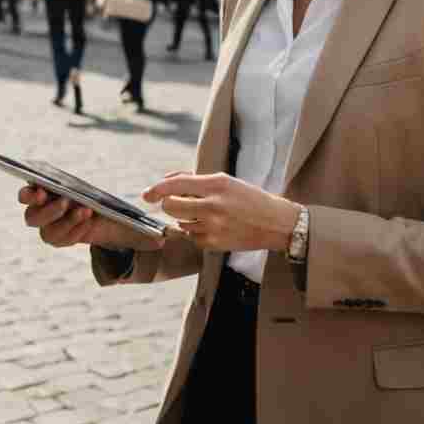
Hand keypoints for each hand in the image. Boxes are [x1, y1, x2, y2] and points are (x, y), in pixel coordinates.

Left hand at [19, 184, 166, 250]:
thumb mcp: (126, 230)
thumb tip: (162, 239)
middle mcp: (48, 224)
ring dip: (42, 204)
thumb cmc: (111, 221)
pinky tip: (45, 178)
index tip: (89, 217)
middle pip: (40, 227)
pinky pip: (27, 193)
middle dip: (57, 217)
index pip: (57, 238)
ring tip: (61, 194)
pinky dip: (33, 188)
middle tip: (80, 206)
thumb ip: (141, 238)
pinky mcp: (38, 190)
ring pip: (31, 212)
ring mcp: (40, 208)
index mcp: (65, 235)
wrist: (96, 209)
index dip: (70, 231)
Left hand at [142, 171, 299, 252]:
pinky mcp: (215, 244)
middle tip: (175, 204)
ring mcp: (214, 227)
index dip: (157, 189)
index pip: (175, 185)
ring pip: (180, 222)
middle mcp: (213, 205)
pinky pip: (191, 237)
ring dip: (185, 218)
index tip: (147, 194)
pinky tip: (212, 226)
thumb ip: (193, 179)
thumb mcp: (224, 181)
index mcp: (216, 184)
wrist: (276, 223)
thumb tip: (165, 181)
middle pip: (171, 206)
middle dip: (168, 205)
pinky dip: (195, 231)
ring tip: (205, 214)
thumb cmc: (249, 198)